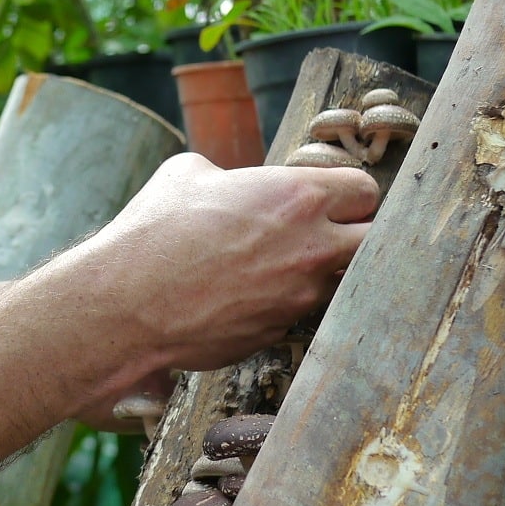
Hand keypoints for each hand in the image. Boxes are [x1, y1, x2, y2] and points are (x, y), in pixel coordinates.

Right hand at [46, 153, 377, 403]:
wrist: (127, 301)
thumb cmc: (154, 231)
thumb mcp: (188, 174)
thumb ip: (230, 175)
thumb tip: (230, 182)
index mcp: (298, 195)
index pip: (366, 190)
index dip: (349, 195)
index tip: (331, 200)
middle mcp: (313, 246)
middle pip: (377, 240)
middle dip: (359, 236)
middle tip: (329, 236)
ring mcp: (301, 295)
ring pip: (345, 282)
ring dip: (326, 275)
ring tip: (288, 270)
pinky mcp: (281, 331)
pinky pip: (305, 314)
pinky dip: (291, 304)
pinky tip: (257, 298)